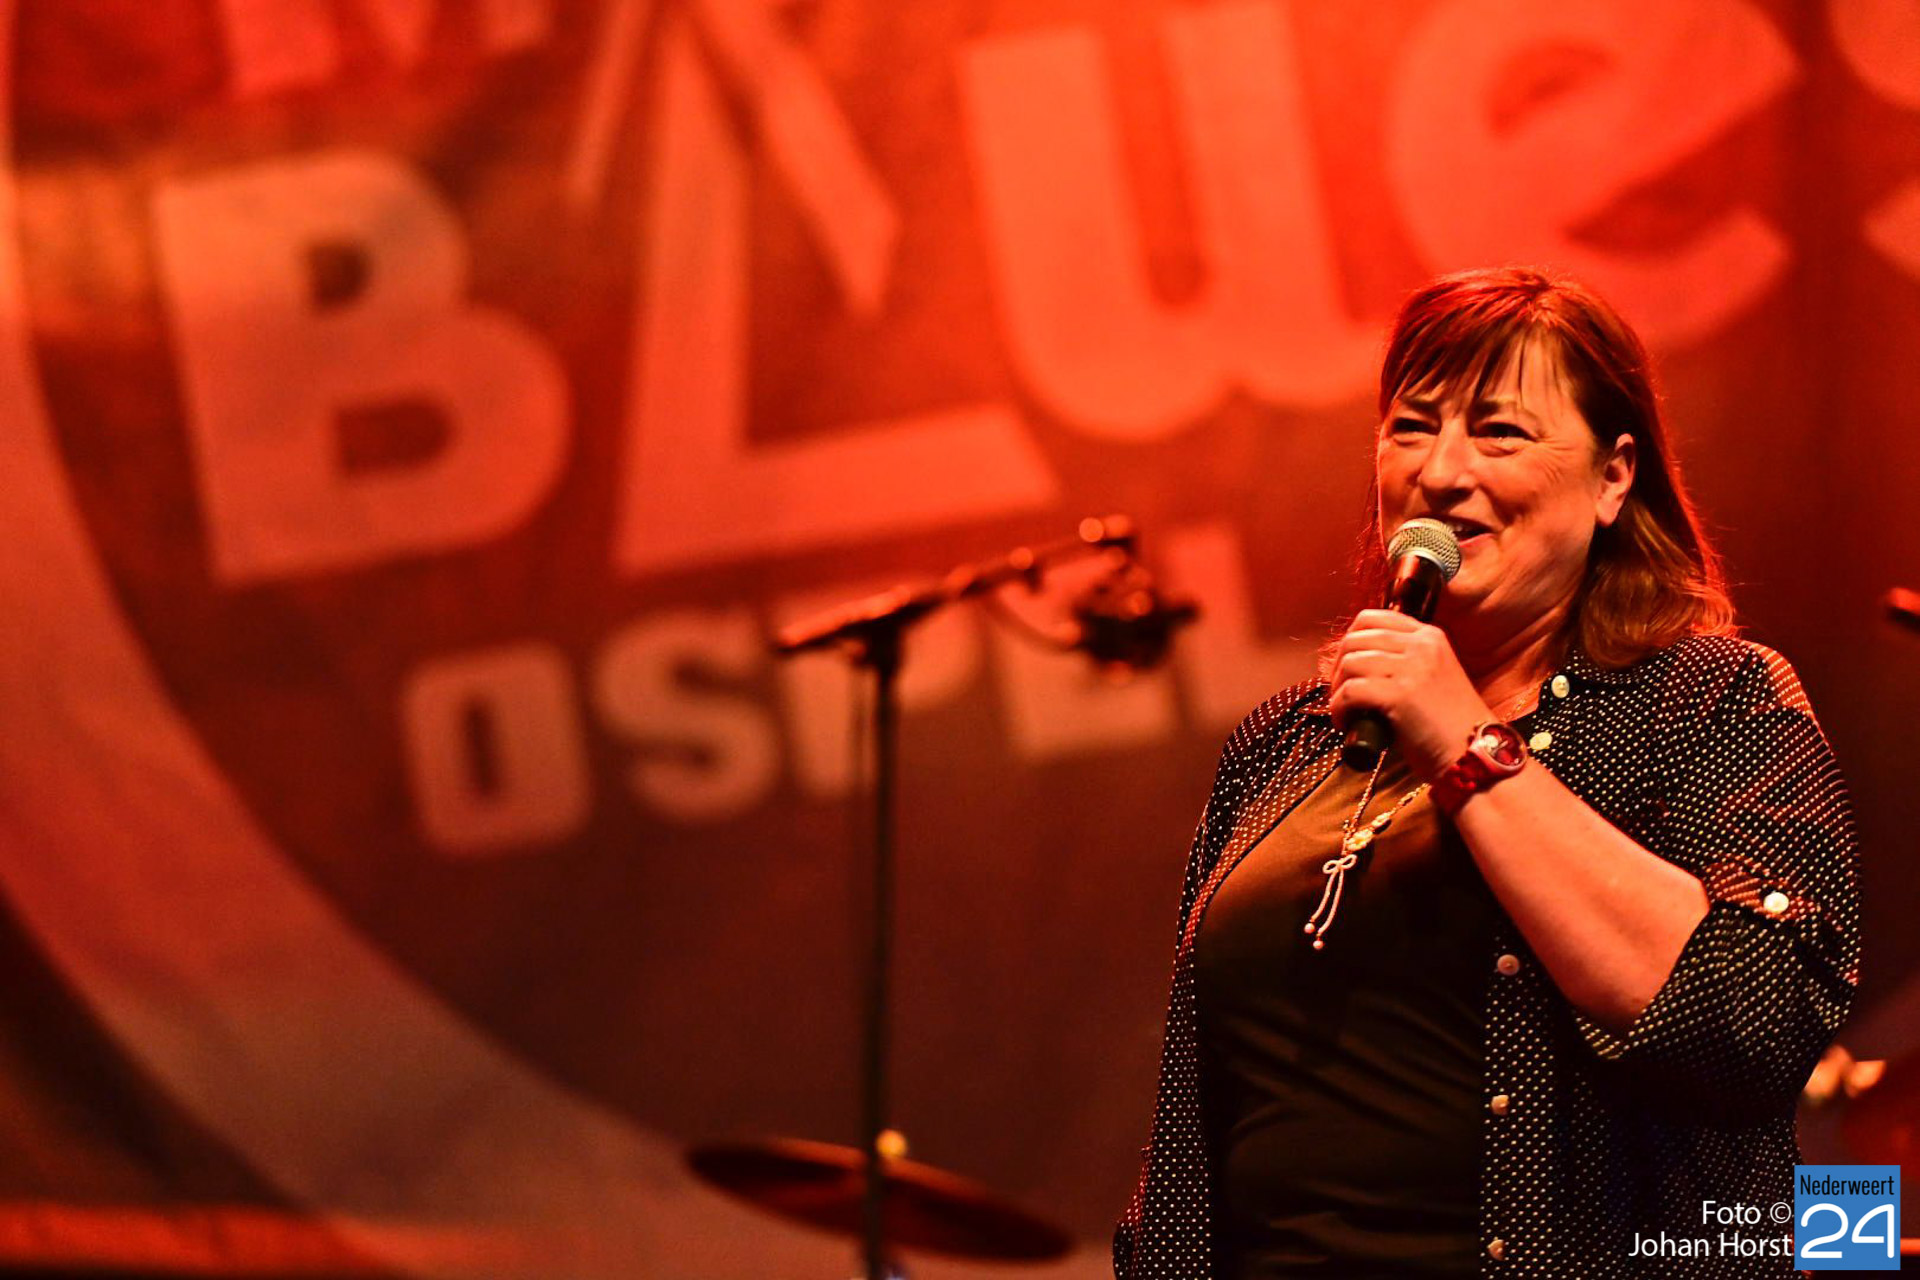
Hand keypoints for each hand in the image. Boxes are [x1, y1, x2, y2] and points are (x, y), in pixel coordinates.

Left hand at [1329, 610, 1492, 780]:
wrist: (1475, 755)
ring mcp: (1411, 668)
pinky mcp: (1399, 695)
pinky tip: (1346, 724)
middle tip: (1341, 693)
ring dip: (1337, 691)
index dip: (1350, 640)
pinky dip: (1339, 709)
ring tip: (1345, 712)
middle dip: (1338, 667)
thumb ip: (1403, 662)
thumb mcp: (1432, 677)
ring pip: (1349, 664)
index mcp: (1430, 637)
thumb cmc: (1451, 726)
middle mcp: (1421, 645)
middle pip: (1354, 639)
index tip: (1347, 666)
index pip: (1372, 618)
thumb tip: (1354, 662)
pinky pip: (1350, 692)